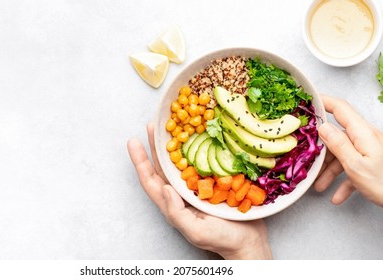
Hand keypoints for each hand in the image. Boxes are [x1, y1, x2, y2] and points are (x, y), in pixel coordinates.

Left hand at [127, 123, 271, 258]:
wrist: (250, 243)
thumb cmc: (223, 241)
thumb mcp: (197, 231)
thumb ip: (177, 213)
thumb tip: (164, 189)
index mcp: (174, 204)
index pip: (151, 181)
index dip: (140, 162)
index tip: (133, 142)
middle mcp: (183, 194)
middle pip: (163, 167)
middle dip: (155, 146)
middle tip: (152, 125)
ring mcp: (198, 188)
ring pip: (182, 162)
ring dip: (175, 144)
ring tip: (171, 124)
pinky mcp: (214, 183)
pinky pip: (203, 162)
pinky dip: (199, 148)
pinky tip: (200, 135)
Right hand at [312, 95, 382, 214]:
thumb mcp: (356, 166)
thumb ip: (338, 144)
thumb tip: (323, 126)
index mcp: (365, 133)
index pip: (341, 109)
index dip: (323, 101)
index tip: (308, 101)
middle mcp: (370, 137)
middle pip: (340, 136)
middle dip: (323, 150)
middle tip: (308, 161)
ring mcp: (375, 150)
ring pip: (346, 154)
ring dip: (331, 170)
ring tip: (320, 186)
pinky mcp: (377, 162)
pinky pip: (356, 166)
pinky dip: (345, 179)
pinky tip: (338, 195)